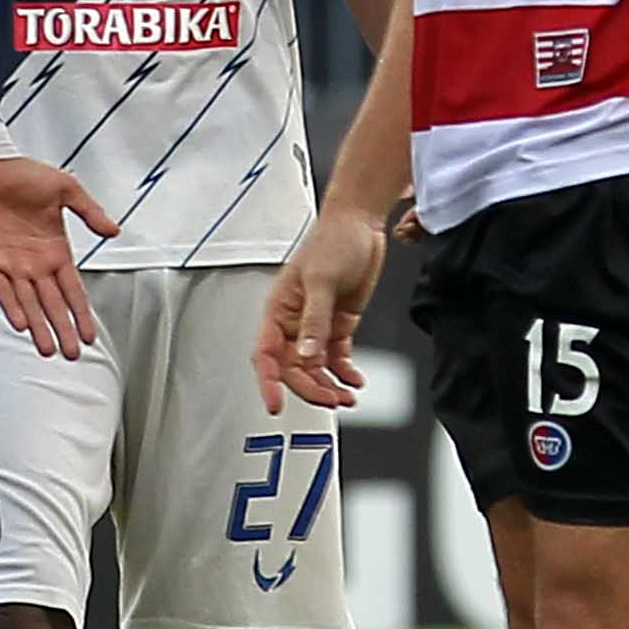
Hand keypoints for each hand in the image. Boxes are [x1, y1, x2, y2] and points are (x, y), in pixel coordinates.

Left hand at [0, 151, 116, 356]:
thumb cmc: (23, 173)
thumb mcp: (66, 189)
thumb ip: (89, 212)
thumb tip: (114, 232)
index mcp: (56, 249)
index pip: (72, 289)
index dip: (81, 312)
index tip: (91, 335)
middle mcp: (35, 263)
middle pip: (53, 304)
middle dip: (64, 329)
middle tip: (74, 354)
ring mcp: (11, 264)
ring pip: (28, 304)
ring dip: (39, 327)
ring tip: (49, 350)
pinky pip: (2, 289)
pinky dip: (11, 307)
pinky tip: (22, 324)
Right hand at [255, 203, 385, 411]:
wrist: (362, 224)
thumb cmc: (333, 240)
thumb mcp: (321, 280)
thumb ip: (314, 320)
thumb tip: (306, 355)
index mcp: (279, 310)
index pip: (266, 354)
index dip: (269, 382)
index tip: (275, 404)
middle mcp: (294, 322)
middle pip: (293, 368)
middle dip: (311, 387)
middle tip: (332, 400)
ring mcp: (316, 324)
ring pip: (316, 366)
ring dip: (329, 384)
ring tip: (347, 396)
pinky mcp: (337, 324)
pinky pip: (336, 356)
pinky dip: (345, 371)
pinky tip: (355, 380)